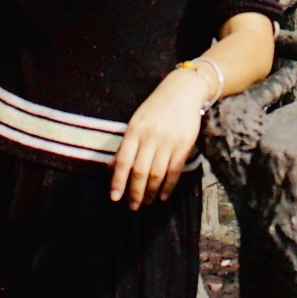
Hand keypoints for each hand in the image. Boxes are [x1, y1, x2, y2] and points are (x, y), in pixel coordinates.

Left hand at [110, 71, 212, 204]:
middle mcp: (150, 137)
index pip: (123, 161)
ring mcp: (168, 142)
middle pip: (139, 172)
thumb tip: (112, 167)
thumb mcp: (136, 120)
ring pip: (156, 174)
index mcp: (134, 130)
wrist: (183, 91)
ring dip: (150, 192)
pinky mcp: (184, 145)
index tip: (115, 197)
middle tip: (132, 206)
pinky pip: (174, 171)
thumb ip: (127, 143)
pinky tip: (163, 195)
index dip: (118, 181)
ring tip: (147, 202)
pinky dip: (168, 186)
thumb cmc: (156, 107)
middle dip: (135, 193)